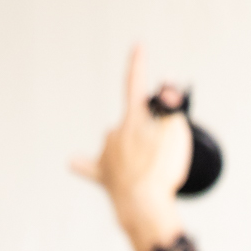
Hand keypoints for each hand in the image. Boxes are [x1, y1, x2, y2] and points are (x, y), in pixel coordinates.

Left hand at [71, 45, 191, 250]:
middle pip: (130, 124)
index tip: (137, 46)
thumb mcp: (176, 132)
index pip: (135, 85)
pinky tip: (74, 161)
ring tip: (146, 170)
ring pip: (116, 143)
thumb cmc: (161, 169)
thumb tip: (166, 91)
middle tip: (161, 154)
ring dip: (128, 150)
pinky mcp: (103, 176)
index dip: (137, 65)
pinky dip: (84, 164)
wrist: (143, 204)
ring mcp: (107, 155)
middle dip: (144, 131)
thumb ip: (171, 107)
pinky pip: (88, 166)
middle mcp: (114, 133)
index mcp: (132, 120)